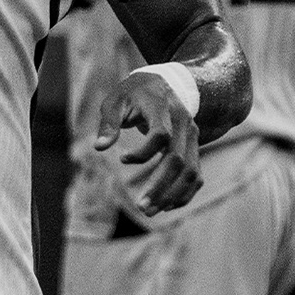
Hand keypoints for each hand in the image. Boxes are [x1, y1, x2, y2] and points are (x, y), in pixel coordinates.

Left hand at [91, 71, 201, 214]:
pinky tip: (166, 206)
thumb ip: (109, 122)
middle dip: (160, 186)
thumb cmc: (135, 93)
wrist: (164, 82)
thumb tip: (99, 147)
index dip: (142, 152)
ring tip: (150, 212)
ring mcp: (192, 137)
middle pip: (177, 160)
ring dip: (172, 195)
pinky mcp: (193, 148)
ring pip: (190, 171)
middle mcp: (183, 124)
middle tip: (141, 208)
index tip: (122, 158)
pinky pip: (195, 174)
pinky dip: (185, 193)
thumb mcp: (116, 100)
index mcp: (163, 109)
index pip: (160, 135)